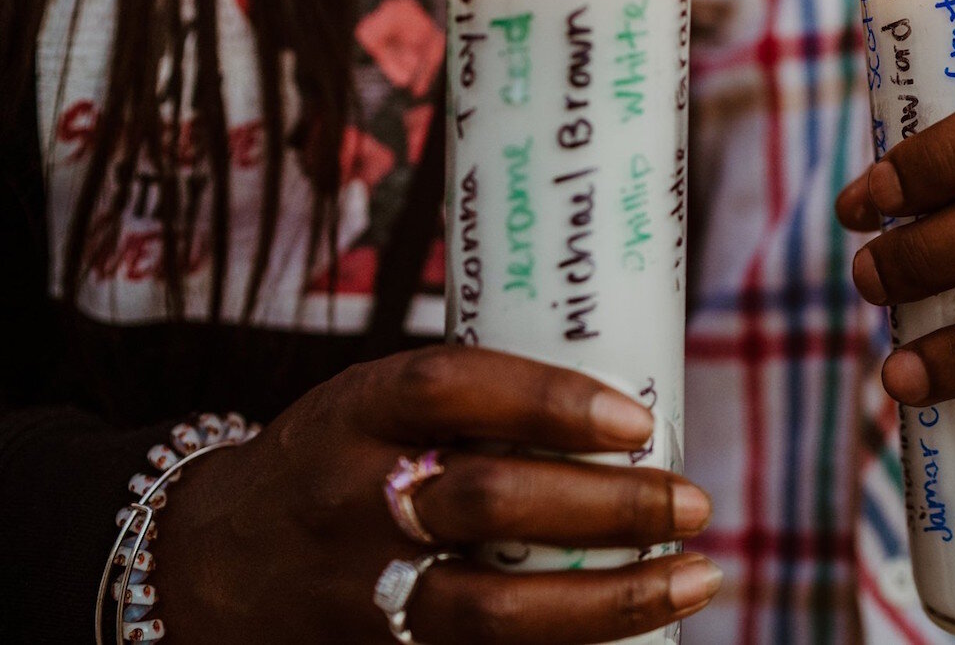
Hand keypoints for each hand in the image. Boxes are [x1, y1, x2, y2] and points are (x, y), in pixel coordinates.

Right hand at [156, 345, 719, 643]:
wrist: (203, 567)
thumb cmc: (331, 464)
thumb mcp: (369, 407)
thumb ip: (470, 406)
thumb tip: (624, 405)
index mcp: (355, 412)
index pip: (451, 386)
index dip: (549, 400)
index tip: (637, 418)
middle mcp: (352, 499)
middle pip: (489, 501)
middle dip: (608, 504)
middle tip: (693, 501)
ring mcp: (359, 594)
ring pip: (492, 610)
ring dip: (611, 598)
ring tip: (698, 577)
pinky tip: (636, 632)